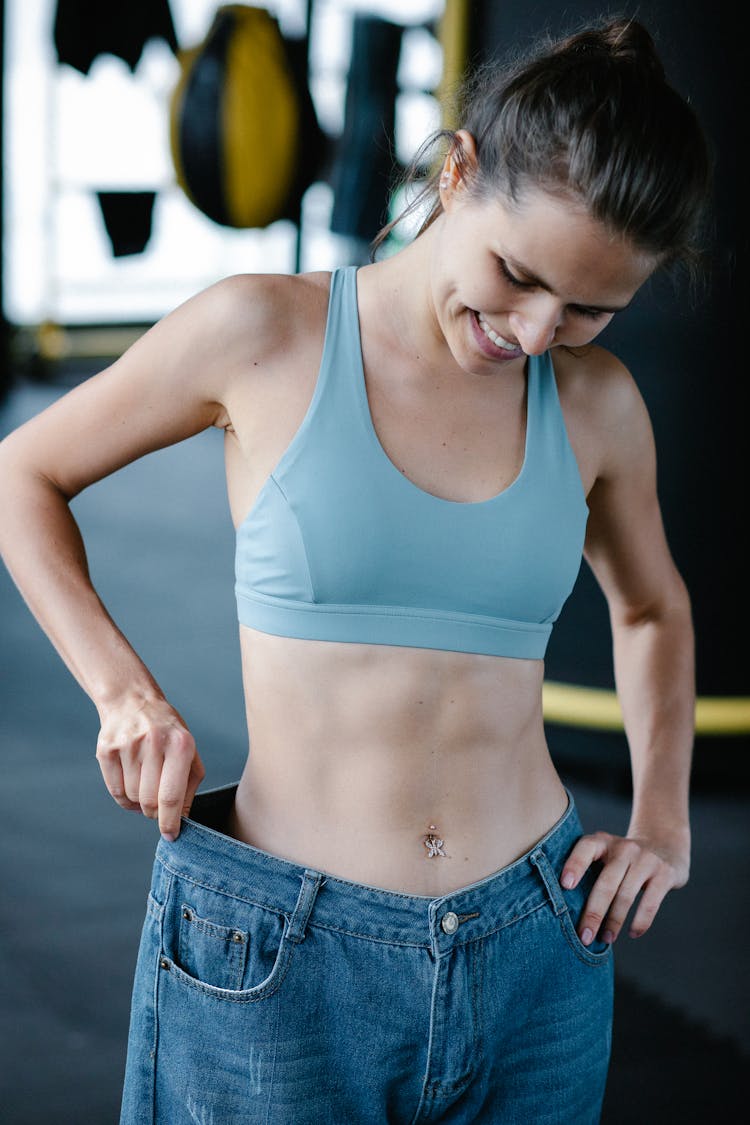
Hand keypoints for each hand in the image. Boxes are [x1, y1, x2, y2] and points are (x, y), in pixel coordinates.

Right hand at [95, 693, 204, 840]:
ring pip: (132, 798)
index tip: (171, 836)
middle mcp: (154, 743)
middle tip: (158, 806)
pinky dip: (124, 797)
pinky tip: (131, 782)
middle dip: (155, 812)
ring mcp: (127, 745)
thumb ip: (188, 786)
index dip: (170, 822)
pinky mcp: (106, 749)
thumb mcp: (188, 752)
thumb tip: (182, 820)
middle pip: (149, 801)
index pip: (171, 796)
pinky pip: (115, 791)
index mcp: (180, 744)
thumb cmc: (167, 732)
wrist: (132, 701)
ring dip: (139, 802)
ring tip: (145, 784)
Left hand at [560, 829, 689, 944]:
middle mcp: (624, 848)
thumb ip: (589, 872)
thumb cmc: (623, 860)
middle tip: (584, 936)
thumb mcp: (606, 855)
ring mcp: (646, 859)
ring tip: (606, 939)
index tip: (565, 886)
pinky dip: (640, 922)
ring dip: (614, 922)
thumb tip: (566, 910)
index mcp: (603, 842)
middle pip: (606, 883)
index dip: (575, 865)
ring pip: (626, 896)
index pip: (586, 848)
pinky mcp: (665, 874)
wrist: (665, 846)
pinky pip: (650, 903)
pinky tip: (633, 933)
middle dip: (593, 913)